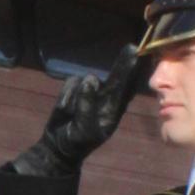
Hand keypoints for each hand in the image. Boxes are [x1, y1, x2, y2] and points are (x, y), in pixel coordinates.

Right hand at [10, 44, 142, 175]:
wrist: (58, 145)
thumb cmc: (77, 141)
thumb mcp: (84, 130)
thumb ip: (87, 107)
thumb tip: (89, 81)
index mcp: (114, 109)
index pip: (126, 89)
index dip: (131, 74)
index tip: (136, 60)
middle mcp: (106, 97)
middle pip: (116, 77)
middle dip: (123, 64)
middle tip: (131, 49)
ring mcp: (90, 91)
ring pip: (87, 80)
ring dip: (78, 95)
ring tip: (73, 114)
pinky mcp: (74, 89)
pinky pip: (71, 83)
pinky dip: (67, 95)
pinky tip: (66, 110)